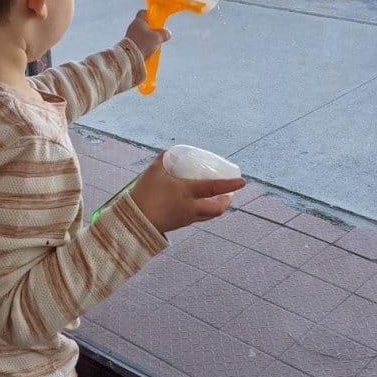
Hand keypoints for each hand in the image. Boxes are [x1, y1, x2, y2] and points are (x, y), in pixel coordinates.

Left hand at [125, 10, 169, 59]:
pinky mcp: (127, 44)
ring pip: (141, 34)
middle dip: (151, 29)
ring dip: (147, 38)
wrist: (129, 56)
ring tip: (153, 46)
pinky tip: (147, 51)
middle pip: (143, 24)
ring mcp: (129, 35)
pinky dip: (142, 45)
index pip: (143, 12)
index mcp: (138, 21)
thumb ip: (163, 34)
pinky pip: (137, 42)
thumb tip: (167, 33)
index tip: (156, 20)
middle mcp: (132, 26)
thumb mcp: (157, 38)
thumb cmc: (143, 43)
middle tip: (157, 35)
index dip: (150, 15)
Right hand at [129, 153, 244, 233]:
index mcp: (187, 193)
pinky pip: (196, 219)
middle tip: (229, 195)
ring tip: (216, 200)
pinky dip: (201, 211)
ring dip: (215, 208)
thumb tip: (172, 151)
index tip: (243, 182)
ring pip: (207, 216)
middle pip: (216, 210)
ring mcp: (185, 219)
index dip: (229, 185)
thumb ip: (164, 159)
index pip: (214, 188)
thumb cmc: (145, 194)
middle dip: (225, 202)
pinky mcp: (177, 225)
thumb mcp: (153, 171)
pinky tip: (195, 205)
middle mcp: (190, 208)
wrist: (133, 221)